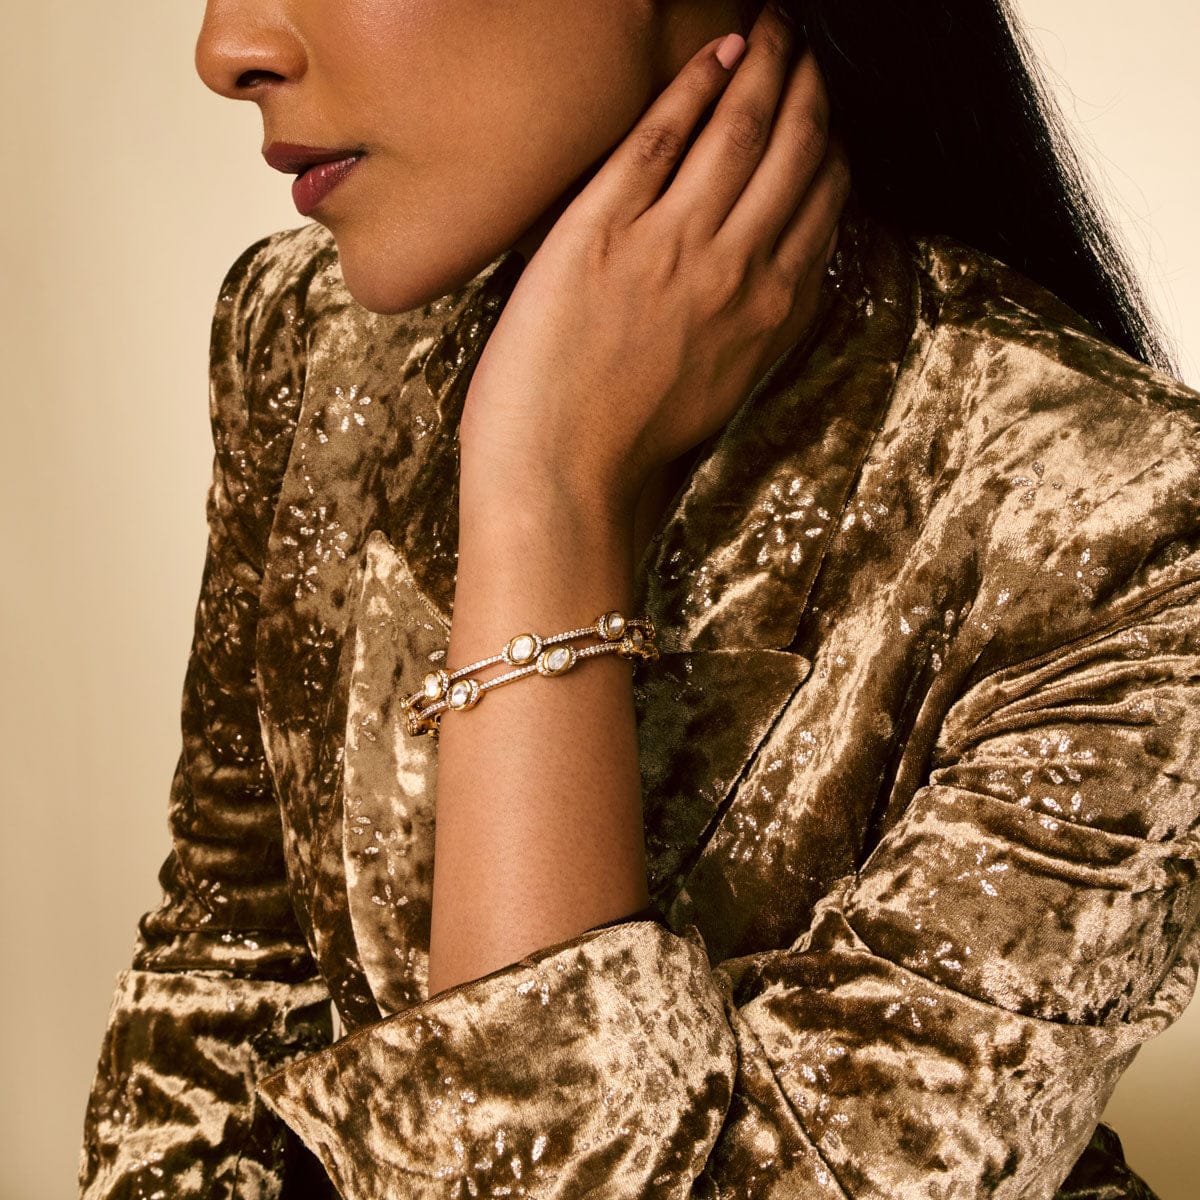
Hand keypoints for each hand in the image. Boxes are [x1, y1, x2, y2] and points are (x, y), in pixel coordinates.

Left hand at [458, 2, 850, 521]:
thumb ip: (758, 326)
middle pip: (796, 153)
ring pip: (742, 130)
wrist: (560, 475)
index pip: (823, 204)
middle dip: (810, 88)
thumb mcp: (724, 390)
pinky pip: (664, 137)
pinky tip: (717, 52)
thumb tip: (778, 278)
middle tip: (809, 48)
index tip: (827, 118)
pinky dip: (697, 85)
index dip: (831, 147)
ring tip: (774, 28)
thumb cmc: (630, 444)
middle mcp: (738, 269)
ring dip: (767, 65)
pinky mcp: (605, 229)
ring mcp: (674, 245)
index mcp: (770, 311)